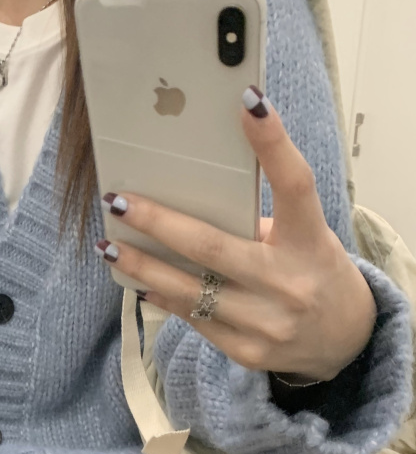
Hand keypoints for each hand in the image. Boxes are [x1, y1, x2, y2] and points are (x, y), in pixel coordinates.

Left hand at [97, 86, 376, 383]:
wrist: (343, 341)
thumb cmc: (312, 271)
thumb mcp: (305, 237)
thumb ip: (260, 220)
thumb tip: (187, 198)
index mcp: (310, 241)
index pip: (294, 185)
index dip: (273, 143)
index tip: (249, 102)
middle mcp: (288, 283)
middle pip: (212, 248)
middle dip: (158, 223)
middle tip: (119, 202)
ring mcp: (266, 323)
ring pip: (189, 290)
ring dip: (142, 267)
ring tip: (110, 247)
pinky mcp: (247, 351)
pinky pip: (193, 319)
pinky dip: (162, 296)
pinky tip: (137, 280)